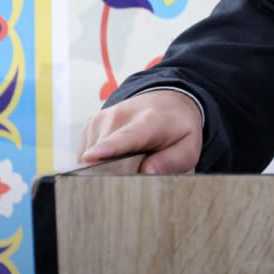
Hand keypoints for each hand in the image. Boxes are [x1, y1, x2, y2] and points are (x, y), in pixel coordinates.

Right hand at [79, 89, 202, 174]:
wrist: (168, 101)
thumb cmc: (177, 128)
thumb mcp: (187, 148)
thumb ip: (171, 162)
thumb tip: (146, 172)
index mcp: (147, 122)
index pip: (124, 137)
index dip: (106, 149)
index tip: (91, 157)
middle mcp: (120, 116)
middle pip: (102, 154)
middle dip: (111, 172)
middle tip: (133, 172)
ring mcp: (102, 119)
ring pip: (90, 156)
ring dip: (105, 166)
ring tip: (129, 158)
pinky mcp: (91, 124)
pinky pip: (86, 153)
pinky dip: (98, 159)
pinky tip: (117, 154)